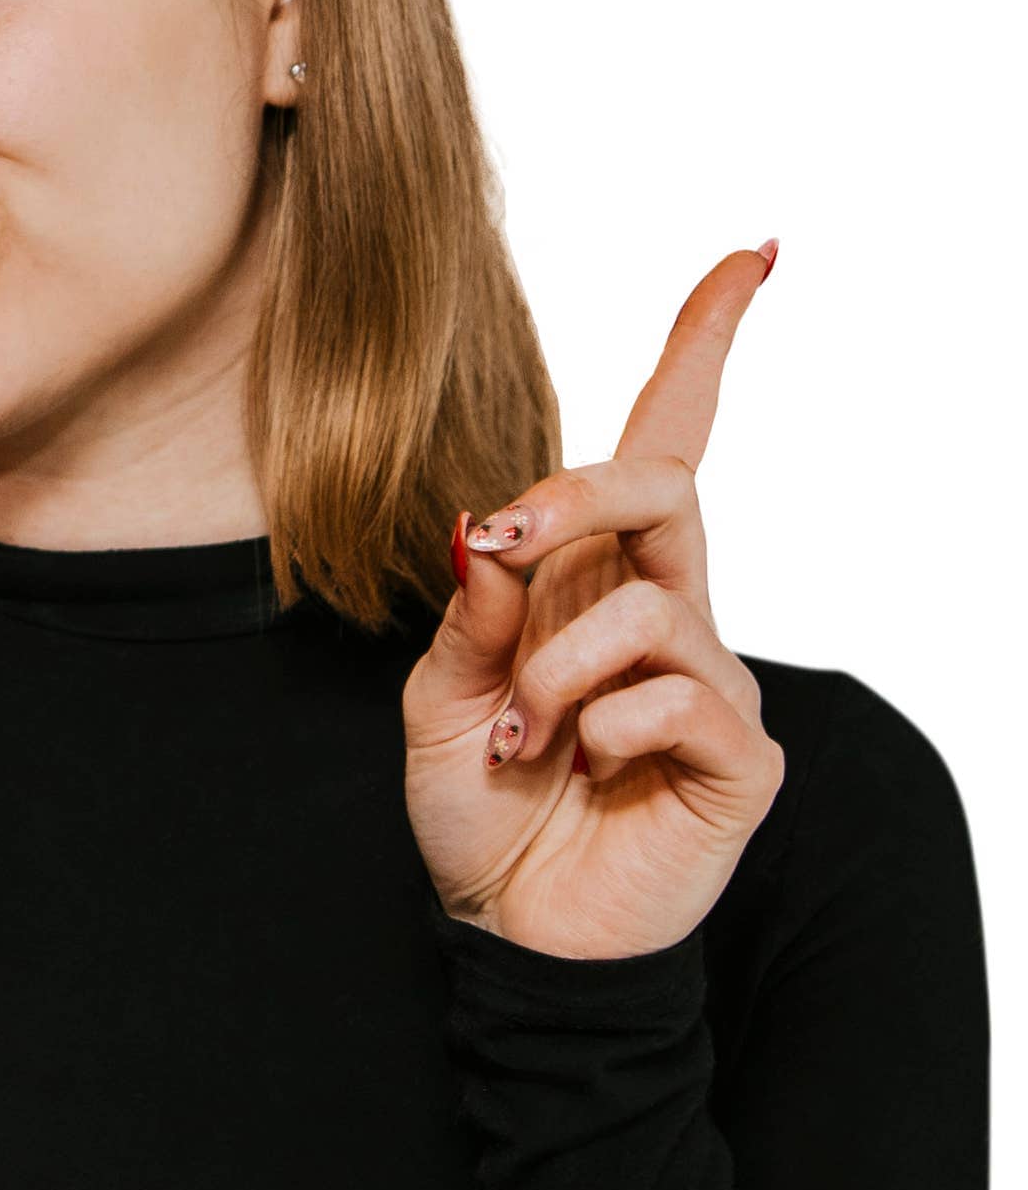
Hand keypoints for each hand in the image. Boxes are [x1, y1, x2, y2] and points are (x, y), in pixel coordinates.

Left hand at [402, 243, 785, 959]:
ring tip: (520, 741)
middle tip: (505, 537)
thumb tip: (489, 524)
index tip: (751, 256)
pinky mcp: (741, 755)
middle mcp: (667, 613)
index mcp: (596, 582)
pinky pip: (678, 695)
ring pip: (651, 604)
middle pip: (664, 484)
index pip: (665, 444)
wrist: (507, 934)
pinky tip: (579, 774)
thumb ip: (472, 612)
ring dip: (557, 669)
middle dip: (579, 492)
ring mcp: (713, 682)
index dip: (705, 347)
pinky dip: (603, 728)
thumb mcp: (439, 702)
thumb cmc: (477, 811)